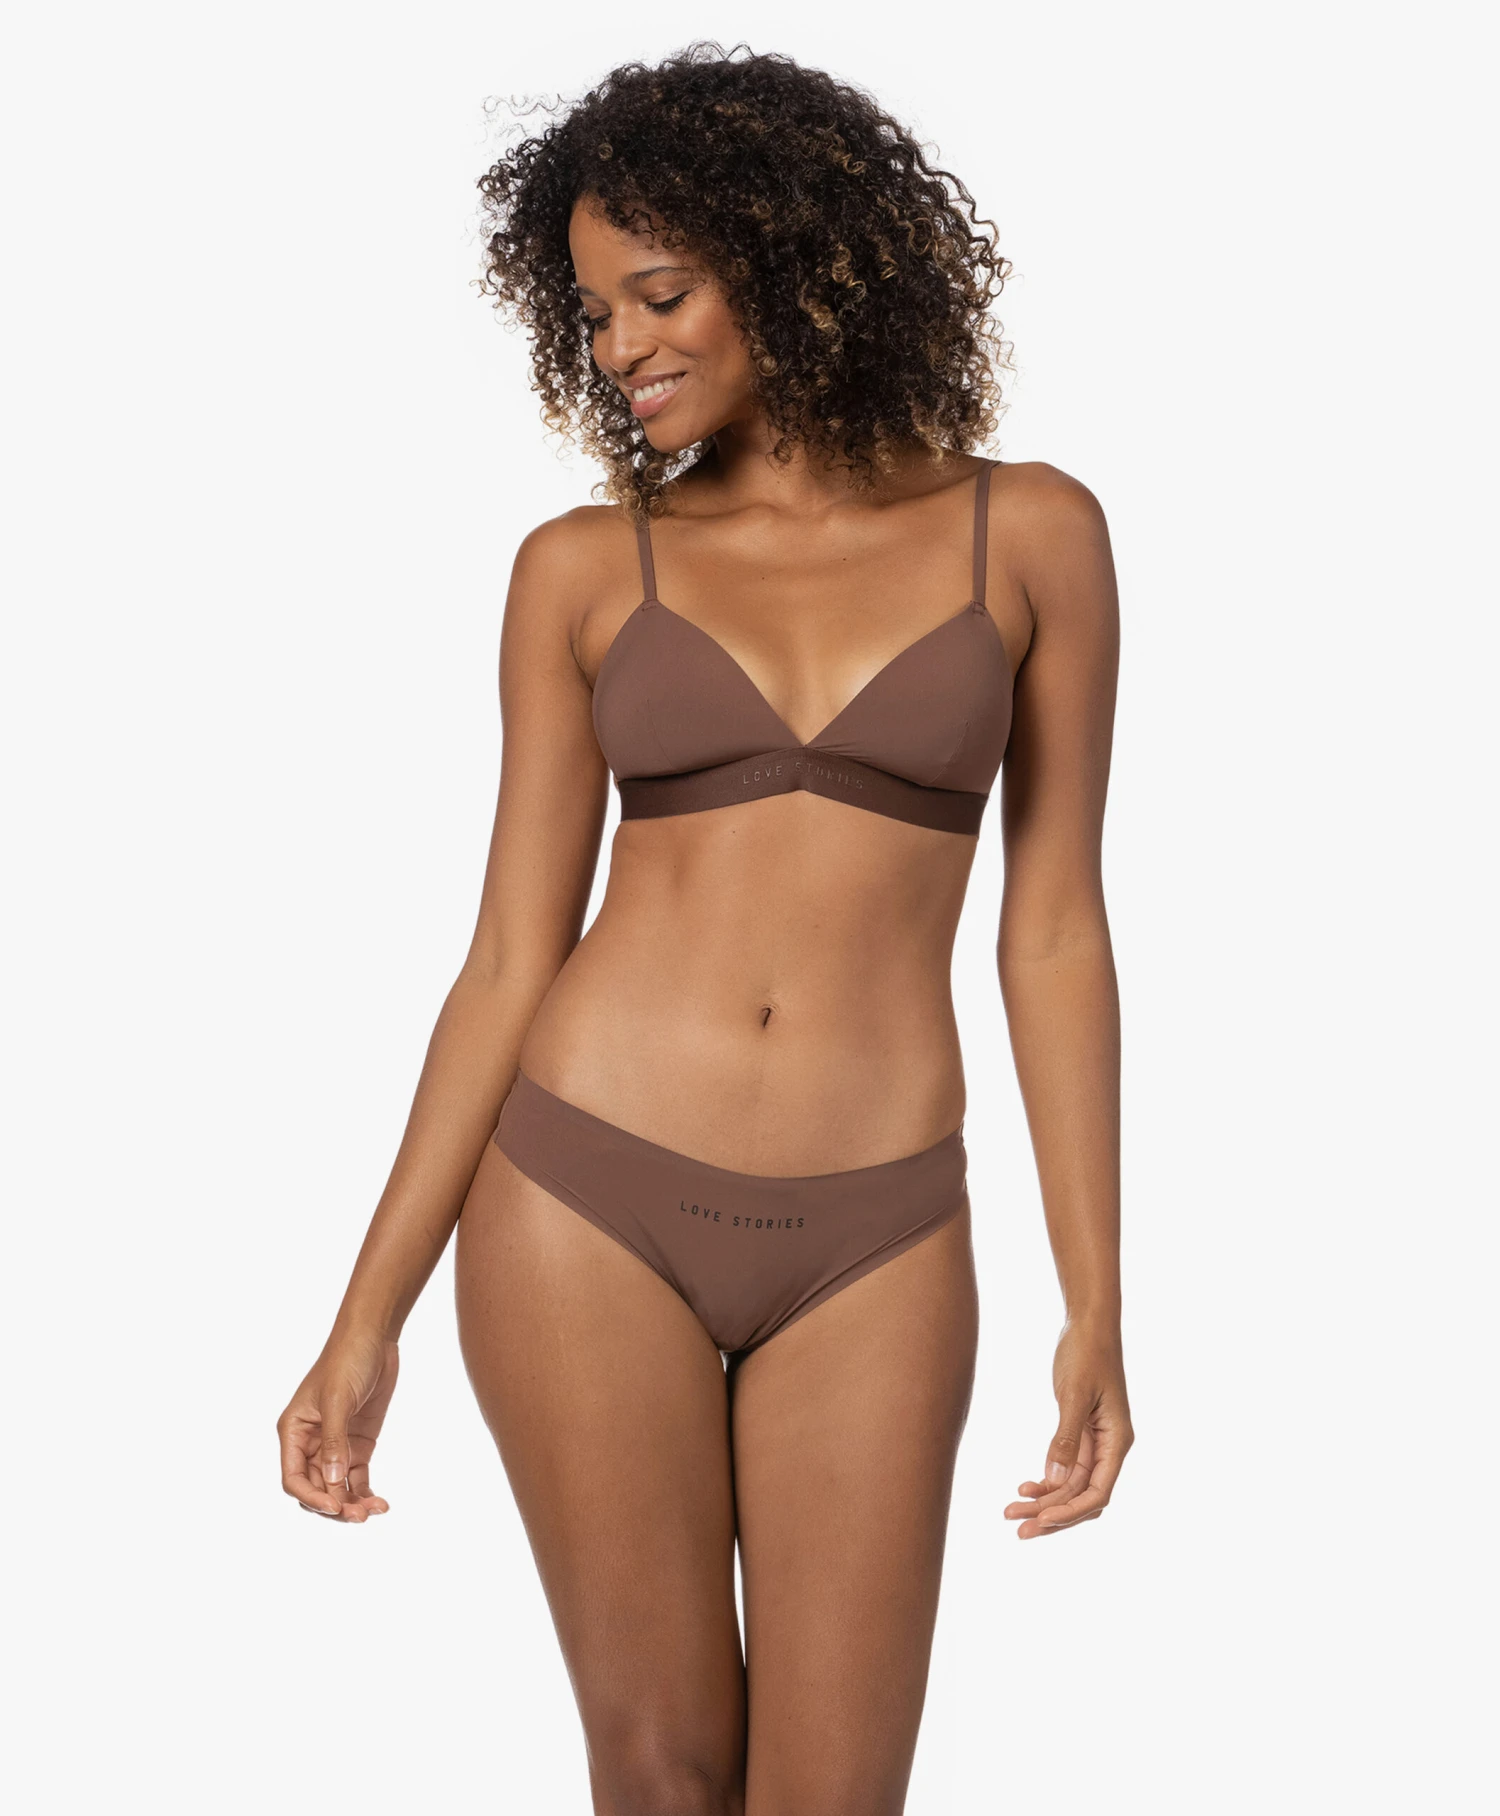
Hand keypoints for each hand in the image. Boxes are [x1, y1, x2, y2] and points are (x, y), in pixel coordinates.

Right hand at [277, 1328, 399, 1522]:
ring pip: (337, 1487)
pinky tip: (380, 1502)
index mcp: (294, 1432)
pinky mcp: (358, 1443)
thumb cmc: (347, 1360)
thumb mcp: (337, 1399)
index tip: (335, 1506)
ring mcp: (335, 1445)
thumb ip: (334, 1441)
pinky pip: (356, 1477)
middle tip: (359, 1516)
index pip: (294, 1478)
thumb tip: (331, 1482)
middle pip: (316, 1488)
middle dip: (335, 1505)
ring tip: (375, 1510)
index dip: (311, 1497)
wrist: (374, 1337)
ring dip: (353, 1503)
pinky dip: (365, 1491)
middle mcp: (311, 1443)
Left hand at [1005, 1318, 1132, 1537]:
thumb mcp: (1074, 1394)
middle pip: (1082, 1497)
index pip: (1098, 1493)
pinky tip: (1023, 1488)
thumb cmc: (1086, 1353)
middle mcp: (1109, 1447)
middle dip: (1052, 1515)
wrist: (1087, 1325)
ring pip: (1070, 1486)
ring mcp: (1095, 1442)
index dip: (1070, 1511)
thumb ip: (1066, 1438)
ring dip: (1043, 1501)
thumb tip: (1054, 1480)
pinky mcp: (1080, 1433)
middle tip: (1017, 1530)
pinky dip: (1045, 1480)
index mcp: (1117, 1441)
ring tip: (1010, 1512)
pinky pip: (1064, 1468)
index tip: (1040, 1520)